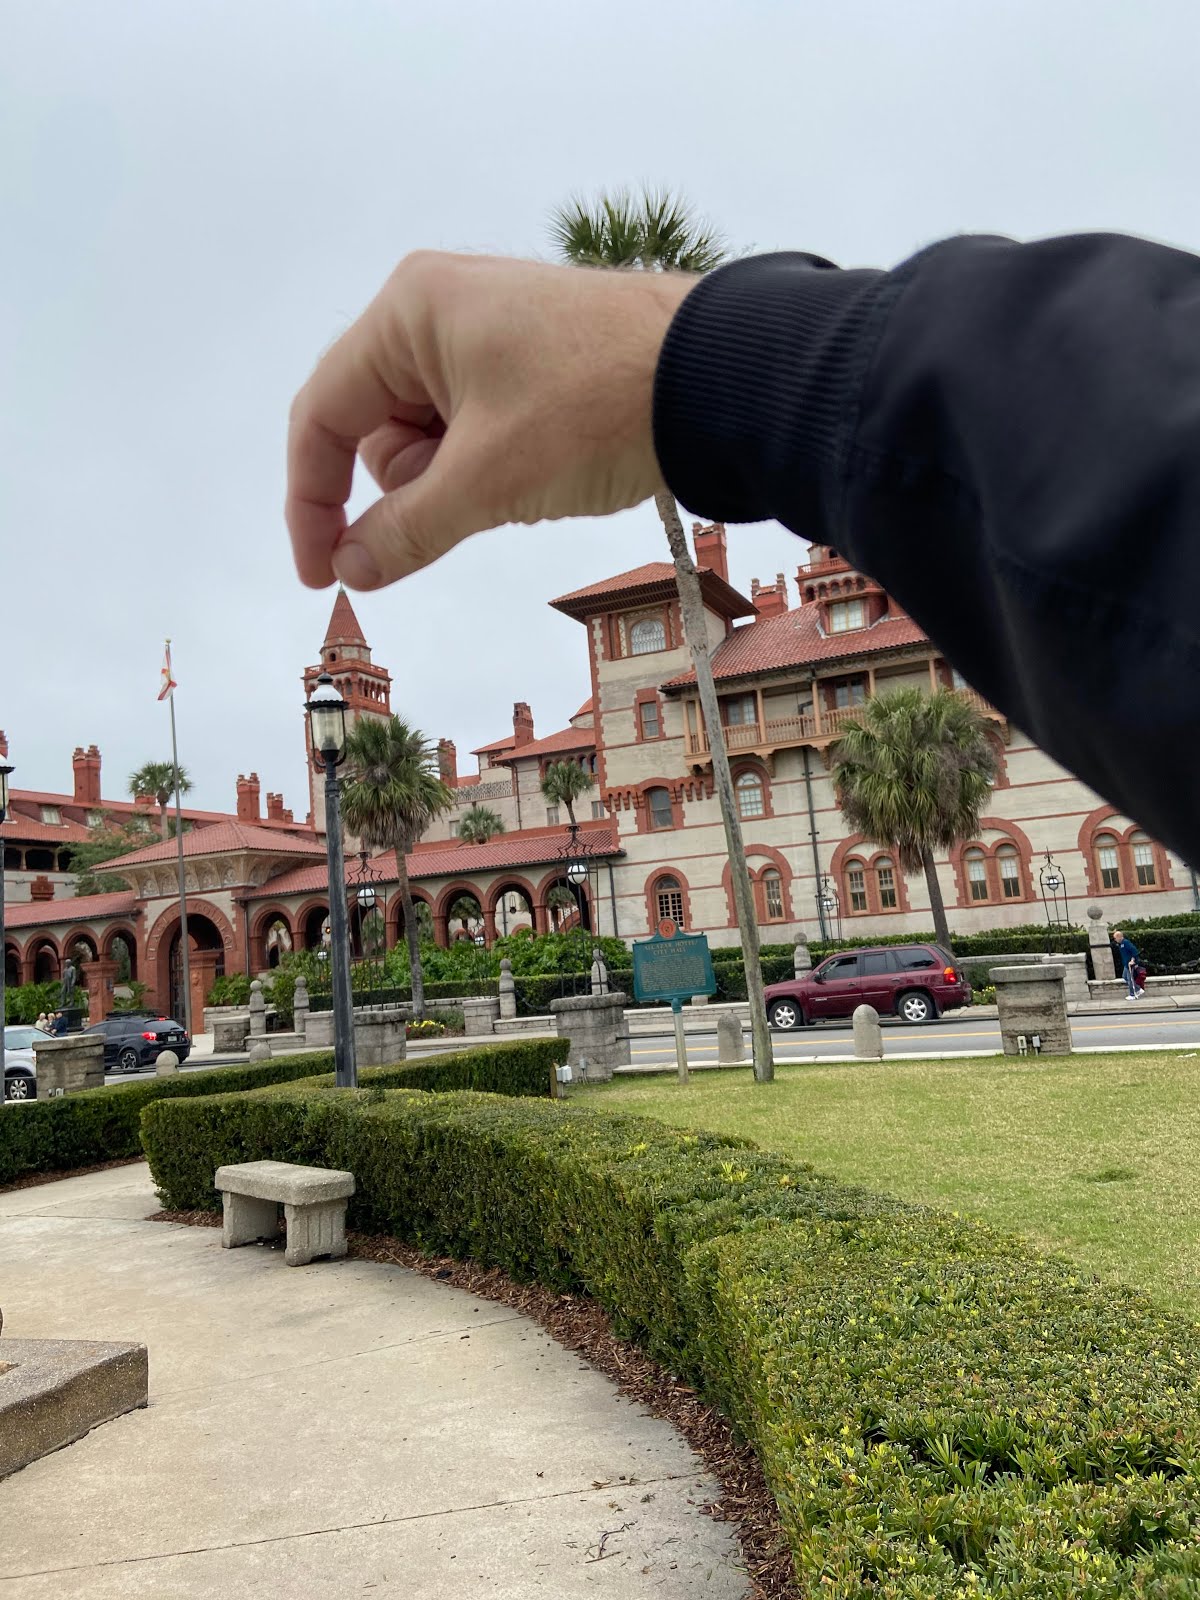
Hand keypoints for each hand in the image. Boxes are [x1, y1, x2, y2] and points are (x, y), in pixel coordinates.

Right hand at [286, 252, 695, 590]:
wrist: (720, 377)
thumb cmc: (597, 405)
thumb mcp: (487, 480)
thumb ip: (405, 529)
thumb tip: (351, 568)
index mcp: (409, 310)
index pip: (323, 414)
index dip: (311, 501)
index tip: (322, 575)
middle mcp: (437, 309)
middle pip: (374, 427)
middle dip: (412, 486)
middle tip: (476, 501)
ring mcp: (486, 332)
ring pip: (428, 437)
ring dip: (457, 481)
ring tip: (523, 475)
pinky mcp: (527, 360)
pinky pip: (475, 429)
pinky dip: (490, 466)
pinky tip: (544, 466)